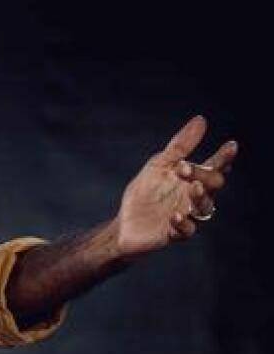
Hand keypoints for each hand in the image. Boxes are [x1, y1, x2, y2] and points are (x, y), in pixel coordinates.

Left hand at [114, 115, 237, 257]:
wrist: (124, 224)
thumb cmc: (143, 193)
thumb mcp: (158, 165)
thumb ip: (180, 146)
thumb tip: (200, 120)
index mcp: (191, 179)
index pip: (213, 167)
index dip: (224, 157)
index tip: (230, 145)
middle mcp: (193, 197)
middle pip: (213, 186)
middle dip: (206, 176)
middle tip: (186, 169)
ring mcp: (187, 216)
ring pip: (205, 208)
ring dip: (200, 197)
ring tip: (193, 188)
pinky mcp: (174, 233)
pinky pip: (186, 230)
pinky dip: (182, 223)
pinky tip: (175, 215)